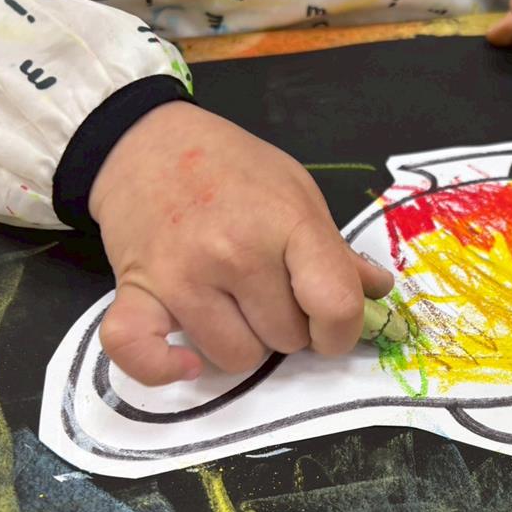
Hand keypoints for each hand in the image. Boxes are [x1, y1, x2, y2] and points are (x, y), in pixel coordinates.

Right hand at [89, 101, 392, 385]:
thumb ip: (335, 249)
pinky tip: (186, 359)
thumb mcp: (297, 193)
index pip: (335, 305)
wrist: (146, 143)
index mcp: (286, 224)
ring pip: (236, 359)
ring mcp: (181, 276)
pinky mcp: (134, 293)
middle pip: (288, 340)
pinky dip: (164, 368)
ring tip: (233, 305)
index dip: (343, 330)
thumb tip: (378, 291)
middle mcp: (234, 253)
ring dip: (242, 343)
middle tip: (271, 292)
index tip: (331, 325)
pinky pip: (143, 357)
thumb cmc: (233, 168)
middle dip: (290, 327)